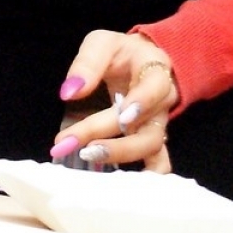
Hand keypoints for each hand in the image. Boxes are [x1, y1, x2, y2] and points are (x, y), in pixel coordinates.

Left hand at [51, 31, 177, 171]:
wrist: (142, 59)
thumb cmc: (120, 53)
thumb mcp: (102, 43)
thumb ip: (88, 63)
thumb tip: (70, 92)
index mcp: (155, 71)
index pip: (153, 88)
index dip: (141, 104)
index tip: (121, 117)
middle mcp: (163, 102)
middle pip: (147, 128)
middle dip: (116, 142)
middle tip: (81, 148)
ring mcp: (159, 124)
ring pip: (152, 149)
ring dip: (122, 158)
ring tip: (90, 160)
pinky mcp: (153, 140)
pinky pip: (157, 163)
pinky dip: (146, 178)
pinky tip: (123, 189)